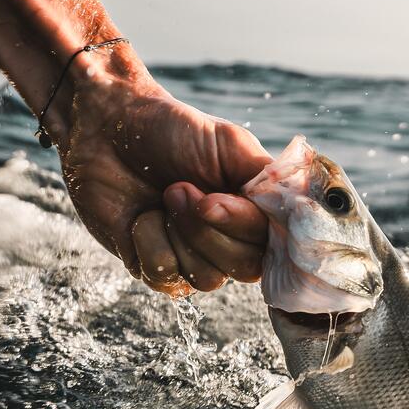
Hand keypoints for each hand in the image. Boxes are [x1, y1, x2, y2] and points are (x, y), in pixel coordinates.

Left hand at [64, 73, 270, 295]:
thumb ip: (268, 176)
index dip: (243, 227)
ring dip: (179, 232)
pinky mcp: (157, 269)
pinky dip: (147, 240)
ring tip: (164, 196)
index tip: (213, 198)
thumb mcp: (230, 143)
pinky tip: (140, 217)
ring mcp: (194, 259)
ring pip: (206, 278)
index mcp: (255, 214)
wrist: (108, 129)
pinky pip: (165, 275)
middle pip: (244, 267)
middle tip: (178, 187)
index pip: (273, 245)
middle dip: (206, 228)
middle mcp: (231, 242)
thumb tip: (300, 205)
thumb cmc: (171, 131)